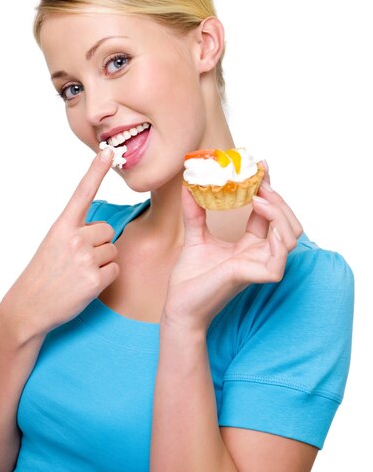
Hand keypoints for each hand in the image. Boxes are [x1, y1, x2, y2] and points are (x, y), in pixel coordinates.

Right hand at [0, 149, 118, 341]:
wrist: (29, 307)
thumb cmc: (42, 275)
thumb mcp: (53, 244)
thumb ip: (75, 231)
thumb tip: (104, 228)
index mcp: (61, 226)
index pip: (82, 193)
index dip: (96, 171)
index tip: (109, 151)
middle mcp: (74, 238)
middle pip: (108, 229)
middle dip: (99, 243)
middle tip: (78, 260)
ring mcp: (85, 259)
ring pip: (113, 250)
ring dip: (102, 262)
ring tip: (79, 273)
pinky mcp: (95, 280)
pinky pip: (115, 270)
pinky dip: (105, 279)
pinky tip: (85, 285)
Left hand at [162, 177, 302, 333]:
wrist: (179, 306)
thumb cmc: (189, 279)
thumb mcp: (194, 236)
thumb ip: (195, 212)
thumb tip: (188, 184)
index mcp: (249, 246)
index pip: (268, 214)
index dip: (268, 189)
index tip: (260, 166)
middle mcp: (259, 255)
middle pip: (287, 222)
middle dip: (277, 197)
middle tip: (259, 180)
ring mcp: (261, 266)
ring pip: (291, 235)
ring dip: (280, 212)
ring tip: (258, 198)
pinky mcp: (258, 277)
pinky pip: (281, 255)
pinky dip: (278, 233)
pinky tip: (262, 217)